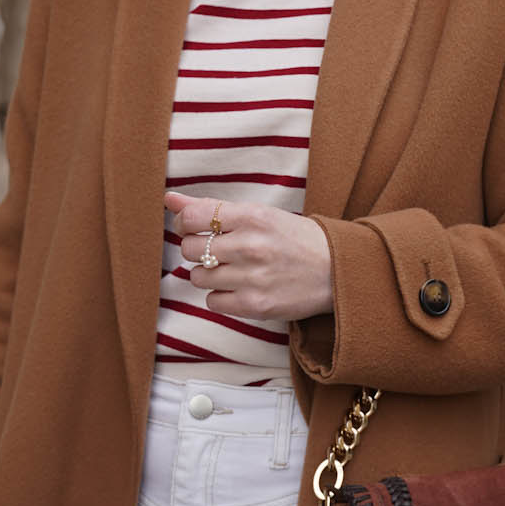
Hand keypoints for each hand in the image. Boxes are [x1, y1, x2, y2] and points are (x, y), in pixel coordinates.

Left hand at [165, 192, 333, 321]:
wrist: (336, 270)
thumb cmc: (293, 238)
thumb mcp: (258, 214)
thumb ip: (211, 207)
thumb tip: (168, 199)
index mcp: (252, 216)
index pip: (191, 217)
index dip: (184, 223)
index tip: (194, 228)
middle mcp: (250, 246)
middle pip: (189, 248)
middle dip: (197, 249)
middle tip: (218, 250)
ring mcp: (252, 278)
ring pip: (197, 276)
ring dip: (208, 273)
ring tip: (231, 269)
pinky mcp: (255, 306)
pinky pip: (212, 302)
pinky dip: (220, 295)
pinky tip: (239, 287)